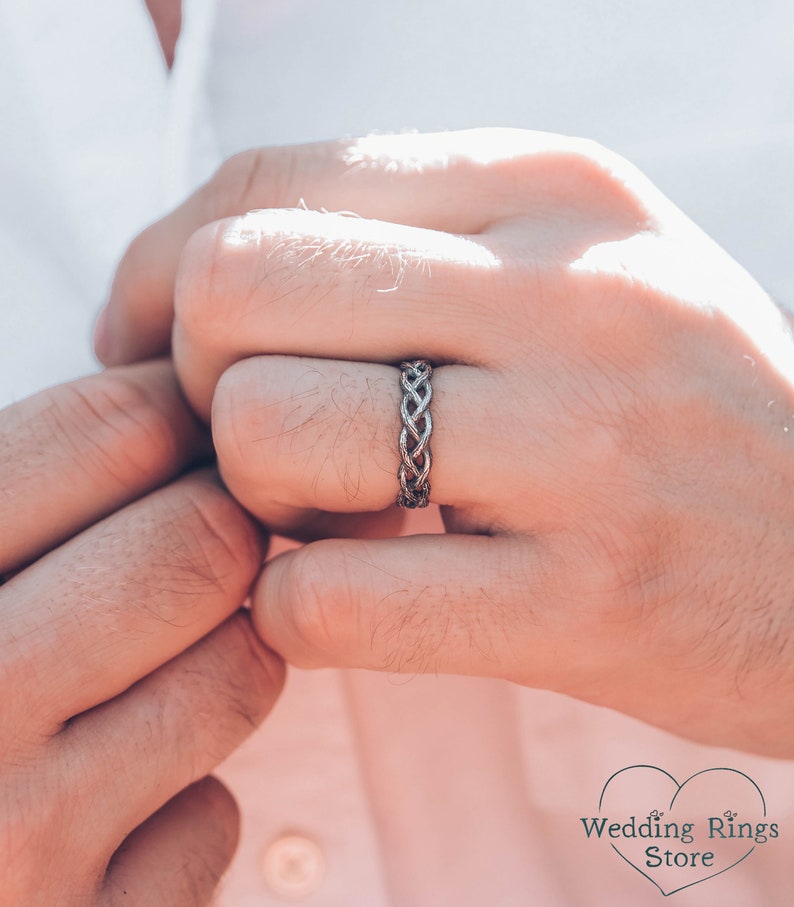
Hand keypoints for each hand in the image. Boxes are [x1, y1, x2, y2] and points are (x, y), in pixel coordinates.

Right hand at [0, 361, 283, 905]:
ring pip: (239, 671)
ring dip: (224, 661)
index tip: (202, 429)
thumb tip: (191, 410)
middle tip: (211, 538)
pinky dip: (183, 803)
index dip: (179, 413)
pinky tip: (111, 812)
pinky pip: (209, 819)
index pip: (105, 434)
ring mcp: (10, 842)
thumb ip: (36, 490)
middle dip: (225, 528)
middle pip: (200, 542)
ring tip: (151, 676)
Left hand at [100, 129, 793, 756]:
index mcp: (554, 189)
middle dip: (202, 377)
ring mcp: (582, 449)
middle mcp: (570, 295)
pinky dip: (292, 610)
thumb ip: (408, 249)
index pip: (268, 183)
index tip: (165, 342)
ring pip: (267, 430)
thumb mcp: (576, 272)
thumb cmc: (683, 413)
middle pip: (237, 288)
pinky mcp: (581, 602)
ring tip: (330, 519)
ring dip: (252, 497)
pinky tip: (352, 601)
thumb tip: (203, 279)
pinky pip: (325, 600)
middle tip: (259, 438)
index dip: (166, 270)